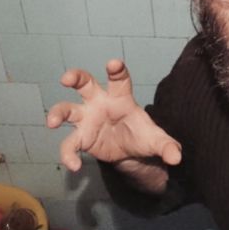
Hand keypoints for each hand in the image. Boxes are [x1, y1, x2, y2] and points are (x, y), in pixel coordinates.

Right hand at [46, 59, 181, 172]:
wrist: (130, 152)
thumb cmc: (141, 135)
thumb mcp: (156, 140)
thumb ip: (166, 146)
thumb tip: (177, 157)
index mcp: (121, 97)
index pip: (119, 79)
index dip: (116, 70)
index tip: (114, 63)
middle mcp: (100, 103)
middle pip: (84, 84)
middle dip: (75, 77)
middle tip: (66, 78)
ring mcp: (87, 119)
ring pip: (67, 109)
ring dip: (57, 113)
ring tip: (51, 122)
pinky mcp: (80, 137)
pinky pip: (69, 144)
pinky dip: (68, 155)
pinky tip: (74, 166)